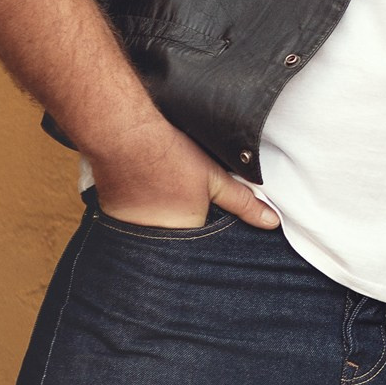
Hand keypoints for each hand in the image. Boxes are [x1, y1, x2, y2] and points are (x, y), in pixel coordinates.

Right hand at [89, 117, 281, 230]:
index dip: (206, 234)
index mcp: (185, 236)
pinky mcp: (113, 223)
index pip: (202, 247)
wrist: (125, 136)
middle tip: (180, 204)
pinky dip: (137, 218)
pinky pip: (131, 228)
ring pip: (153, 238)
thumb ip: (243, 203)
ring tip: (162, 200)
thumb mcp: (214, 178)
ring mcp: (131, 235)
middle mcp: (156, 243)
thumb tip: (272, 222)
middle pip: (176, 244)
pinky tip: (142, 197)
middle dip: (182, 234)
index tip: (204, 219)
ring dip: (158, 226)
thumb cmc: (171, 156)